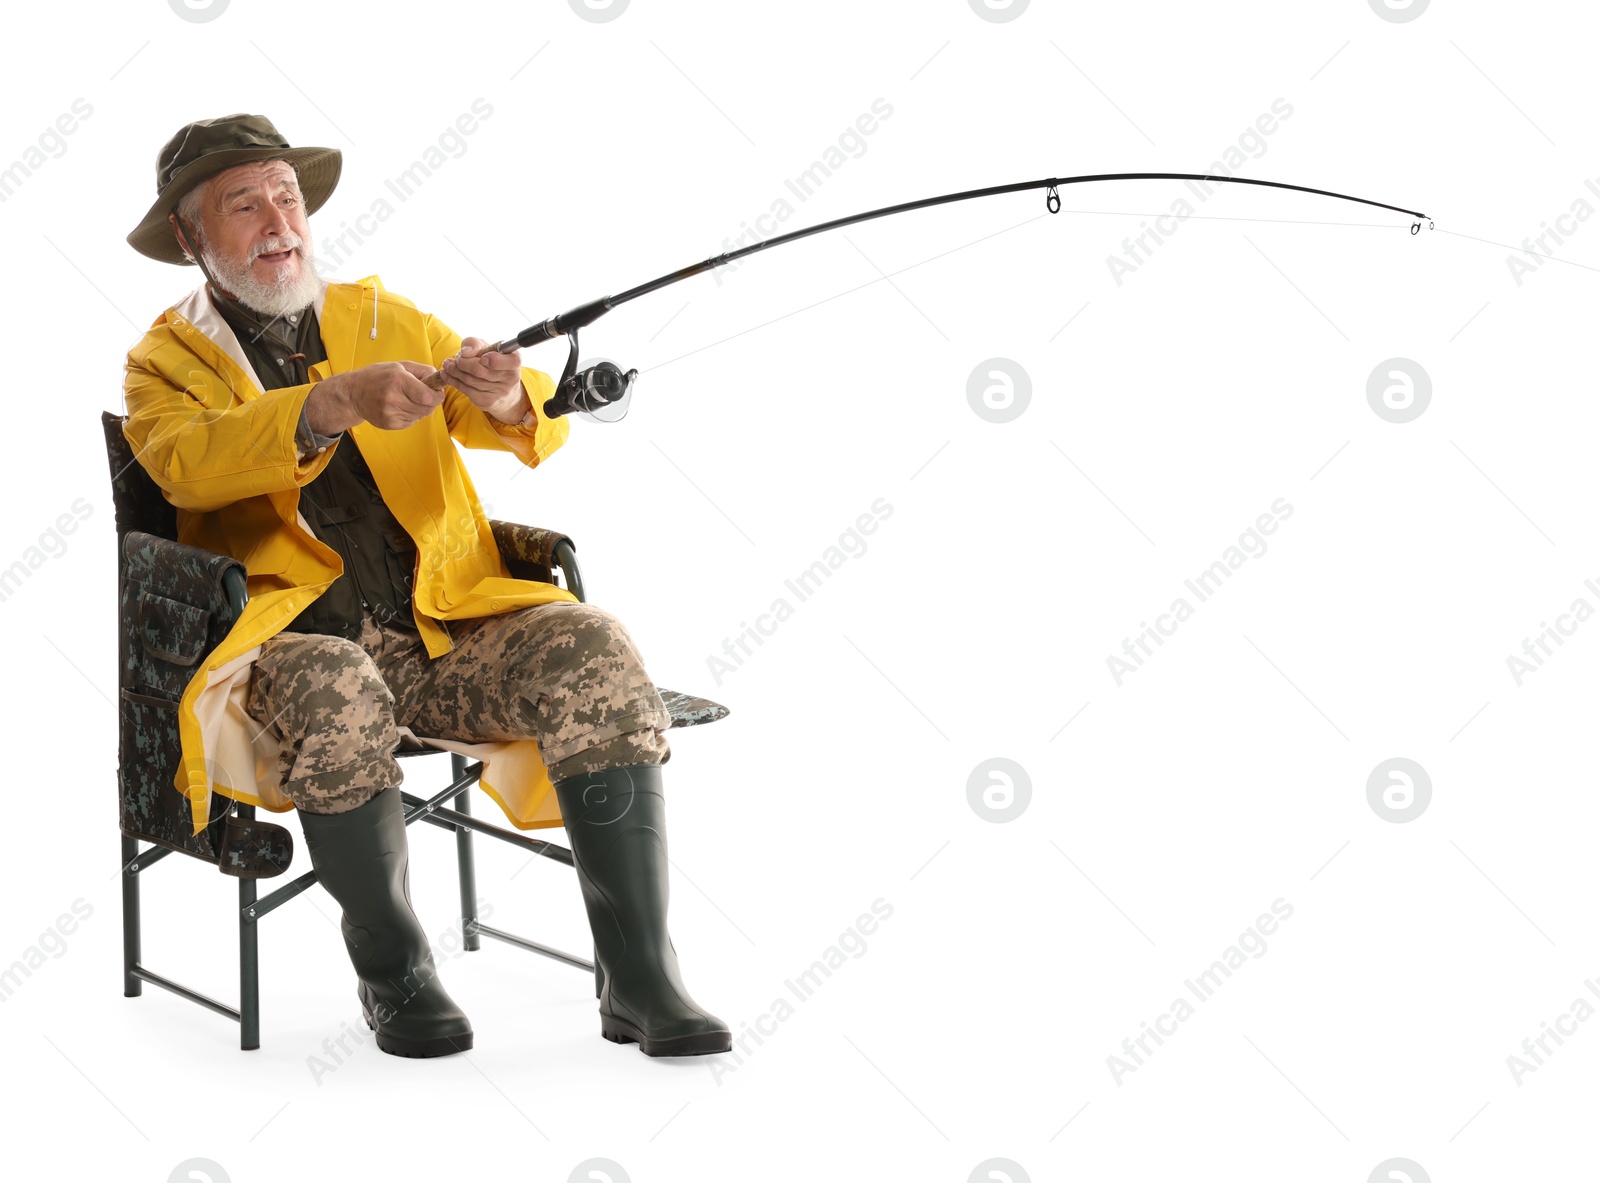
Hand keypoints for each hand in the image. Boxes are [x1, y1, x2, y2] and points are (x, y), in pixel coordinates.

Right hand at [307, 360, 442, 432]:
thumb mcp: (399, 366)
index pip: (428, 396)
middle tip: (422, 395)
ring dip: (419, 408)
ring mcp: (390, 413)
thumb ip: (422, 371)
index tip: (437, 392)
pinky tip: (399, 407)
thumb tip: (440, 379)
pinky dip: (410, 415)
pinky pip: (411, 422)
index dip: (437, 396)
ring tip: (406, 399)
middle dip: (430, 402)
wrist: (353, 393)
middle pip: (427, 408)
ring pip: (420, 415)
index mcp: (398, 380)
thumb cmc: (378, 376)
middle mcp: (394, 398)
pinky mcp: (389, 424)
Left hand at [436, 337, 529, 422]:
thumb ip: (475, 343)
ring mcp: (500, 392)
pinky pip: (466, 390)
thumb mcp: (486, 347)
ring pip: (470, 380)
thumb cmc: (492, 363)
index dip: (495, 360)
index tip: (482, 357)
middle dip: (462, 362)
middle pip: (480, 370)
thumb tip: (465, 352)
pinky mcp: (488, 402)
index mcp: (514, 361)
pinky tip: (447, 374)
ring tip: (447, 364)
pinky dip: (453, 380)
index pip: (512, 361)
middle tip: (456, 358)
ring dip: (454, 371)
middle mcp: (511, 378)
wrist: (502, 390)